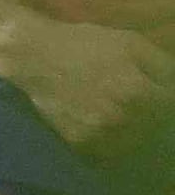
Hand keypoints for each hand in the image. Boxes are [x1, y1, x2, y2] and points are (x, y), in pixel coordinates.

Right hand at [1, 19, 171, 157]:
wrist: (33, 56)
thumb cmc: (85, 45)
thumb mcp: (131, 44)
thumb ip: (164, 67)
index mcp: (138, 93)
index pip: (170, 109)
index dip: (167, 102)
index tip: (160, 98)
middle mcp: (121, 118)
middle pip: (154, 129)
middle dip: (152, 117)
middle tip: (141, 106)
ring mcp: (99, 134)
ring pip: (133, 143)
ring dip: (135, 133)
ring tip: (125, 117)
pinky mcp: (79, 143)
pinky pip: (108, 150)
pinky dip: (112, 142)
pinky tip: (106, 125)